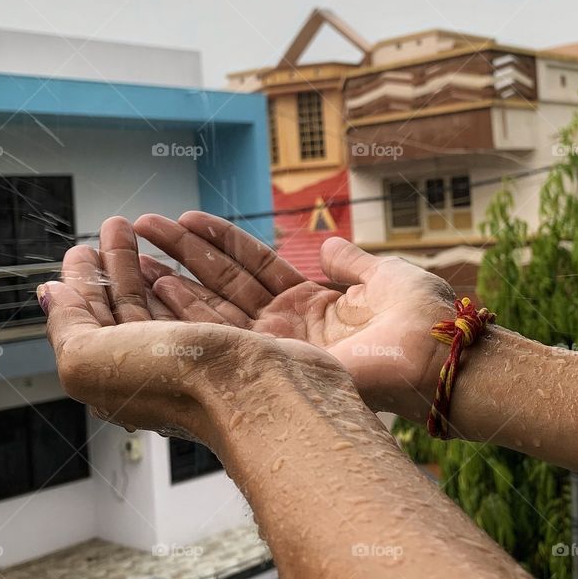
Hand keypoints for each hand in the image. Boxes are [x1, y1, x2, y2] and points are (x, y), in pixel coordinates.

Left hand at [40, 217, 350, 445]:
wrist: (279, 397)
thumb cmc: (185, 387)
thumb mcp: (93, 361)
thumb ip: (68, 326)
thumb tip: (50, 296)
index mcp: (146, 384)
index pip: (109, 329)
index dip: (90, 288)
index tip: (80, 252)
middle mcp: (195, 368)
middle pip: (152, 308)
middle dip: (125, 265)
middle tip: (114, 227)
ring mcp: (244, 344)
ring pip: (201, 288)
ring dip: (169, 252)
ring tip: (147, 222)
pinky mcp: (288, 318)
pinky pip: (250, 274)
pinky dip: (220, 247)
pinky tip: (196, 228)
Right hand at [133, 212, 457, 421]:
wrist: (439, 356)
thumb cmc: (422, 317)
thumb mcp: (383, 275)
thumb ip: (349, 262)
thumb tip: (328, 243)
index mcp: (312, 302)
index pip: (253, 265)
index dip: (218, 241)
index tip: (186, 217)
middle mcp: (287, 325)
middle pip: (224, 282)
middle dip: (183, 253)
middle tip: (142, 226)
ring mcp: (277, 345)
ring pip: (214, 305)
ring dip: (175, 277)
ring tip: (137, 251)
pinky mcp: (275, 361)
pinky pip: (224, 330)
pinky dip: (189, 308)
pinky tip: (158, 284)